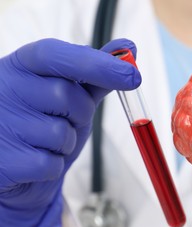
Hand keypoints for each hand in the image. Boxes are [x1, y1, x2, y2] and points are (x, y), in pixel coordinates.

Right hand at [0, 38, 140, 226]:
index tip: (132, 75)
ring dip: (65, 144)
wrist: (15, 165)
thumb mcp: (71, 95)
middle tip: (65, 120)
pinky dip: (54, 166)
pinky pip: (50, 164)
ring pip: (60, 134)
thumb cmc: (45, 122)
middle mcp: (3, 89)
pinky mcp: (2, 161)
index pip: (57, 55)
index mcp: (21, 66)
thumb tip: (129, 48)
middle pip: (67, 96)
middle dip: (80, 114)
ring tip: (44, 142)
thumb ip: (97, 73)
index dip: (97, 63)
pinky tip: (37, 159)